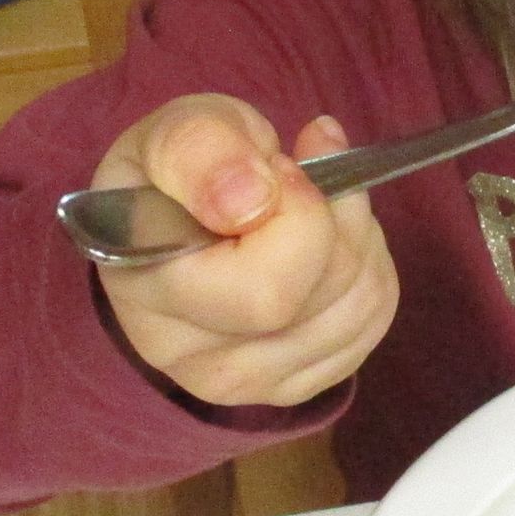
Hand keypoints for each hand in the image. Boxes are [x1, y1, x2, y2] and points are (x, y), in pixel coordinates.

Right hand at [90, 94, 398, 408]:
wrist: (177, 218)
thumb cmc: (178, 172)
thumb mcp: (175, 130)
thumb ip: (201, 149)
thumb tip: (252, 199)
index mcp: (142, 285)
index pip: (259, 288)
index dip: (296, 212)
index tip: (278, 162)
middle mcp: (183, 354)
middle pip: (311, 302)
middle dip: (333, 218)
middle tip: (302, 175)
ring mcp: (239, 381)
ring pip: (355, 307)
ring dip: (356, 235)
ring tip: (311, 202)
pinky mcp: (290, 385)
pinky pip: (371, 319)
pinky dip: (368, 265)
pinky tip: (326, 241)